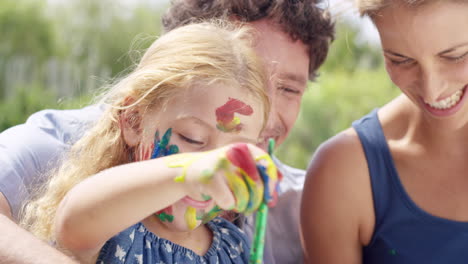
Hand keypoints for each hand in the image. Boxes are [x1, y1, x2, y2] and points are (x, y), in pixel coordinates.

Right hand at [165, 143, 279, 214]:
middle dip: (256, 202)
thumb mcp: (242, 167)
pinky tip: (222, 199)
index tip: (269, 199)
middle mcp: (233, 153)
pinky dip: (227, 205)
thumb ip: (261, 175)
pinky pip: (229, 202)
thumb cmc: (223, 173)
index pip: (266, 164)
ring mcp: (220, 165)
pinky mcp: (210, 179)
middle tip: (251, 207)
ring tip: (236, 202)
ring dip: (241, 206)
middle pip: (256, 185)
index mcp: (244, 148)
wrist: (191, 172)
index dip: (271, 183)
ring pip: (243, 197)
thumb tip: (276, 191)